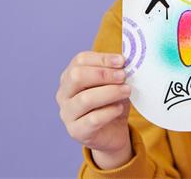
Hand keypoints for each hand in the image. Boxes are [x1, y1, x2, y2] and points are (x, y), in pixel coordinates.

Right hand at [56, 51, 132, 165]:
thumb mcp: (114, 83)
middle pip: (77, 76)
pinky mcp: (77, 131)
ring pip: (85, 99)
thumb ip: (115, 71)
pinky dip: (109, 111)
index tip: (122, 61)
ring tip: (127, 90)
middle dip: (103, 74)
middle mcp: (64, 94)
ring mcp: (67, 114)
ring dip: (110, 92)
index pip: (80, 60)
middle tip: (123, 76)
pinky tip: (119, 108)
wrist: (112, 132)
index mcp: (70, 76)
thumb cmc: (111, 102)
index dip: (102, 58)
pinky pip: (92, 119)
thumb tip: (124, 61)